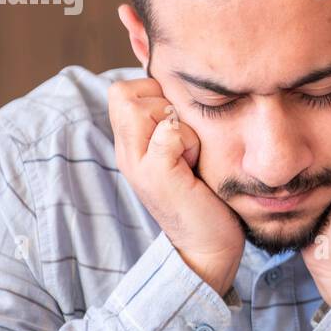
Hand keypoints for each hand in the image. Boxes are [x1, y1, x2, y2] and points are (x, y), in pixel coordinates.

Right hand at [109, 77, 244, 296]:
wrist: (208, 247)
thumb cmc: (205, 195)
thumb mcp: (185, 150)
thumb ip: (175, 120)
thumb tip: (183, 83)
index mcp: (130, 144)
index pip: (121, 90)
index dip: (153, 94)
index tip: (180, 125)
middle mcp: (126, 152)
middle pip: (124, 93)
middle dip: (162, 102)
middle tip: (185, 137)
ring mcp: (137, 165)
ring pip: (143, 107)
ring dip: (178, 122)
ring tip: (191, 153)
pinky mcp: (157, 176)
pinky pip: (169, 133)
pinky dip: (188, 141)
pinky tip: (195, 165)